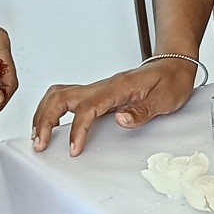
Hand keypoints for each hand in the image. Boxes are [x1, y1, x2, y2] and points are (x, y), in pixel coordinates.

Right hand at [32, 60, 197, 155]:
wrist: (174, 65)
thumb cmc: (171, 80)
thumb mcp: (165, 98)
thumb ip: (142, 111)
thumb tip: (120, 120)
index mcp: (118, 87)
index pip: (88, 107)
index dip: (77, 129)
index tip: (73, 149)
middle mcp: (102, 86)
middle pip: (61, 96)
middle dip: (45, 119)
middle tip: (39, 144)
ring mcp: (98, 89)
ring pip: (59, 95)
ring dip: (44, 114)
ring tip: (38, 137)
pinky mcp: (97, 95)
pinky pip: (67, 100)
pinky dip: (52, 112)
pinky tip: (50, 126)